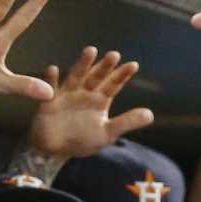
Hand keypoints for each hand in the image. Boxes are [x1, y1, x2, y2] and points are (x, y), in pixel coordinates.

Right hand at [25, 47, 155, 158]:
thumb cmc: (82, 140)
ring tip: (91, 51)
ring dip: (82, 64)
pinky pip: (51, 89)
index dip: (122, 75)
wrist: (56, 150)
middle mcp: (85, 92)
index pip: (113, 84)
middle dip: (104, 66)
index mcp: (100, 99)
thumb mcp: (107, 133)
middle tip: (114, 54)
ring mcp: (67, 95)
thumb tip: (150, 115)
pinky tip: (53, 69)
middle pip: (96, 77)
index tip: (133, 65)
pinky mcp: (50, 102)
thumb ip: (126, 122)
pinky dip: (51, 79)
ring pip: (76, 77)